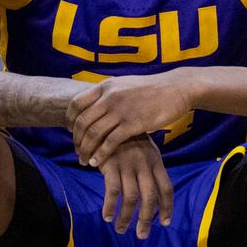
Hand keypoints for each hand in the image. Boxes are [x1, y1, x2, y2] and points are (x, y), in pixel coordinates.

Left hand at [69, 71, 192, 166]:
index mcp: (105, 86)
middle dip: (76, 139)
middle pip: (82, 121)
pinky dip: (100, 154)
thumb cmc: (152, 89)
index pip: (76, 103)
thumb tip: (95, 103)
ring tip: (84, 160)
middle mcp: (109, 97)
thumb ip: (109, 94)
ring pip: (93, 133)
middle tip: (76, 151)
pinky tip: (97, 162)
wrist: (177, 88)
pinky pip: (110, 142)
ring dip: (85, 149)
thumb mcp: (125, 85)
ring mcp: (121, 110)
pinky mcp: (133, 123)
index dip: (70, 119)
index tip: (70, 130)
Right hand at [98, 135, 173, 238]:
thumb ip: (150, 168)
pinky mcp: (110, 165)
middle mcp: (145, 165)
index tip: (164, 224)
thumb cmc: (127, 138)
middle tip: (142, 235)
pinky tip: (106, 216)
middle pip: (150, 197)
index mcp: (156, 162)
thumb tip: (155, 192)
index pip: (166, 189)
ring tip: (120, 229)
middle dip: (146, 219)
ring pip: (131, 198)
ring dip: (126, 217)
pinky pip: (112, 191)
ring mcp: (128, 165)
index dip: (166, 208)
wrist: (107, 118)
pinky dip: (110, 206)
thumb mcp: (145, 149)